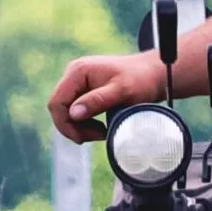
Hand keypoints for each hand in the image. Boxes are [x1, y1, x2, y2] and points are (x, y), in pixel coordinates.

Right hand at [49, 50, 165, 143]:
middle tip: (97, 136)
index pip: (57, 102)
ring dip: (81, 127)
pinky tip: (101, 127)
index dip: (65, 124)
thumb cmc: (141, 80)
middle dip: (74, 127)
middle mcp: (74, 74)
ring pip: (68, 111)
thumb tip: (74, 113)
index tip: (83, 139)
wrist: (154, 74)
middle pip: (60, 108)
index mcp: (78, 72)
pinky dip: (85, 123)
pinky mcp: (85, 90)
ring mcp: (79, 82)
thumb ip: (97, 101)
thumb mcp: (122, 92)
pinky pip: (77, 110)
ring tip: (102, 132)